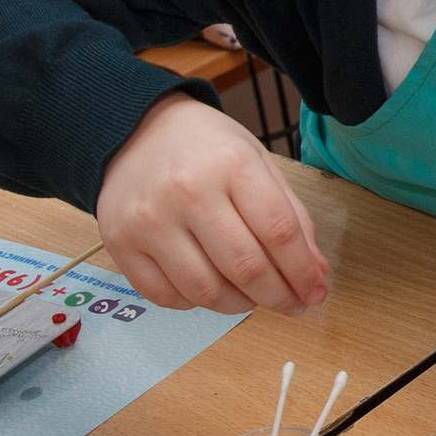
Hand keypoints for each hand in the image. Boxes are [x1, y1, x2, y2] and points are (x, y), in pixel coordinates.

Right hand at [95, 93, 328, 314]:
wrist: (136, 129)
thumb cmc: (206, 149)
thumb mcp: (258, 163)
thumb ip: (291, 216)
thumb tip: (315, 272)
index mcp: (231, 165)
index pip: (279, 233)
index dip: (303, 272)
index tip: (315, 292)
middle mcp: (187, 192)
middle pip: (245, 268)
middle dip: (278, 297)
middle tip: (291, 304)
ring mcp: (149, 220)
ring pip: (206, 292)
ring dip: (240, 306)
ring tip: (252, 297)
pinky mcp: (120, 243)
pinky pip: (166, 296)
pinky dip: (195, 304)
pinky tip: (210, 289)